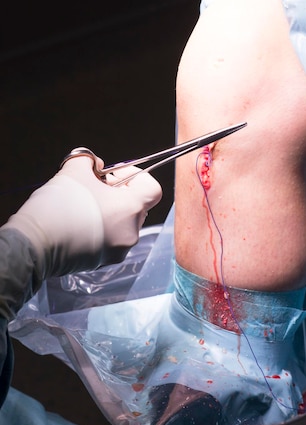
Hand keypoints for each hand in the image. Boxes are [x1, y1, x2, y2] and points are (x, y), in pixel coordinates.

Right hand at [3, 153, 161, 277]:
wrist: (33, 244)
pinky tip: (78, 222)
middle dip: (119, 192)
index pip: (153, 189)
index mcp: (131, 209)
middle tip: (96, 186)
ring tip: (84, 204)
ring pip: (123, 224)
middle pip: (137, 206)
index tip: (114, 174)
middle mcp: (131, 233)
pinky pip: (111, 239)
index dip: (136, 176)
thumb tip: (95, 165)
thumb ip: (89, 162)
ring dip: (110, 210)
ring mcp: (118, 251)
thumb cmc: (58, 207)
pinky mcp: (102, 262)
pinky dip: (101, 228)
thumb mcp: (73, 172)